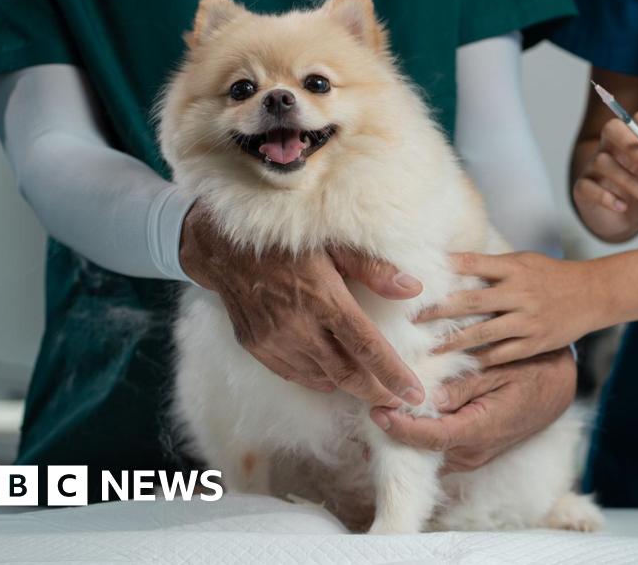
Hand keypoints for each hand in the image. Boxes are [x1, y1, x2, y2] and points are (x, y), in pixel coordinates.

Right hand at [179, 202, 424, 406]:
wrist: (221, 242)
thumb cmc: (285, 238)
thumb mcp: (333, 242)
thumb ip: (373, 269)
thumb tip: (413, 289)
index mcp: (323, 298)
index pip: (367, 347)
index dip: (393, 375)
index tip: (415, 395)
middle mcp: (298, 326)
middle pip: (346, 372)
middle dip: (376, 391)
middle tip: (398, 400)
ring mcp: (273, 339)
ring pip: (321, 377)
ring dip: (347, 386)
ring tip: (370, 388)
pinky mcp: (255, 345)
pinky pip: (293, 374)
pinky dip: (317, 379)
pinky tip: (331, 377)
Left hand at [369, 349, 575, 471]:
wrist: (559, 386)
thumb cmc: (533, 371)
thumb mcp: (499, 369)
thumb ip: (463, 385)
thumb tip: (428, 397)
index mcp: (481, 430)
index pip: (431, 438)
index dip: (400, 428)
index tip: (377, 411)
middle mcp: (473, 452)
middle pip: (422, 450)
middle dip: (393, 431)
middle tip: (366, 406)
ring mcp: (471, 456)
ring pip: (427, 453)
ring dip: (402, 434)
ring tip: (376, 408)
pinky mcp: (470, 452)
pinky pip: (437, 449)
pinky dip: (417, 434)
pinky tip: (399, 414)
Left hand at [415, 252, 602, 366]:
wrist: (593, 294)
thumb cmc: (551, 275)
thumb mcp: (523, 260)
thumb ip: (492, 266)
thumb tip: (452, 264)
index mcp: (514, 268)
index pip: (473, 264)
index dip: (446, 270)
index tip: (419, 277)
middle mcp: (519, 293)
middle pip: (471, 301)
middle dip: (439, 310)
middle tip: (412, 318)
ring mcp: (528, 320)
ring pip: (483, 333)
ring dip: (454, 341)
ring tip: (430, 349)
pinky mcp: (535, 342)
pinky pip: (503, 353)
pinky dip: (481, 358)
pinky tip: (461, 364)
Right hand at [572, 110, 637, 241]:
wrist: (622, 221)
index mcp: (635, 140)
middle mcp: (612, 147)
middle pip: (613, 129)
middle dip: (633, 146)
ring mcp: (594, 166)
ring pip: (604, 162)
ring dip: (629, 179)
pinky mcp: (582, 188)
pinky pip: (587, 186)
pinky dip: (606, 196)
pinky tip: (623, 206)